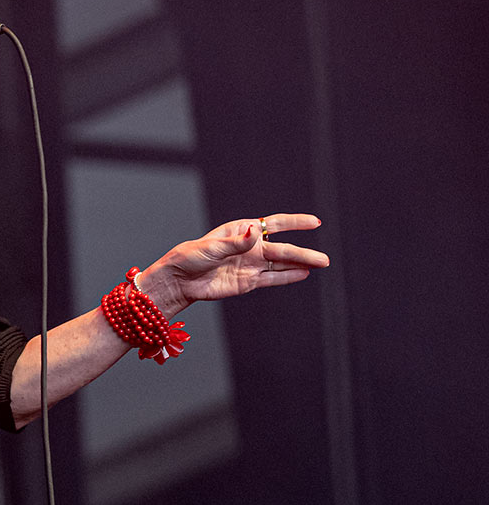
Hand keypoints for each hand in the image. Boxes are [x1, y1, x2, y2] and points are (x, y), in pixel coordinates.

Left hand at [139, 213, 329, 315]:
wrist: (179, 281)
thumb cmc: (190, 257)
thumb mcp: (211, 247)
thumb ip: (235, 242)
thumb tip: (255, 230)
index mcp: (240, 230)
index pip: (273, 224)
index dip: (294, 223)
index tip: (315, 222)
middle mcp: (250, 247)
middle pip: (282, 248)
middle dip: (303, 253)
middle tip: (324, 259)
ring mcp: (250, 265)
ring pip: (281, 264)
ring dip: (301, 264)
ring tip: (321, 264)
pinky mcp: (248, 282)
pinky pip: (272, 278)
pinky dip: (288, 277)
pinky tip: (304, 274)